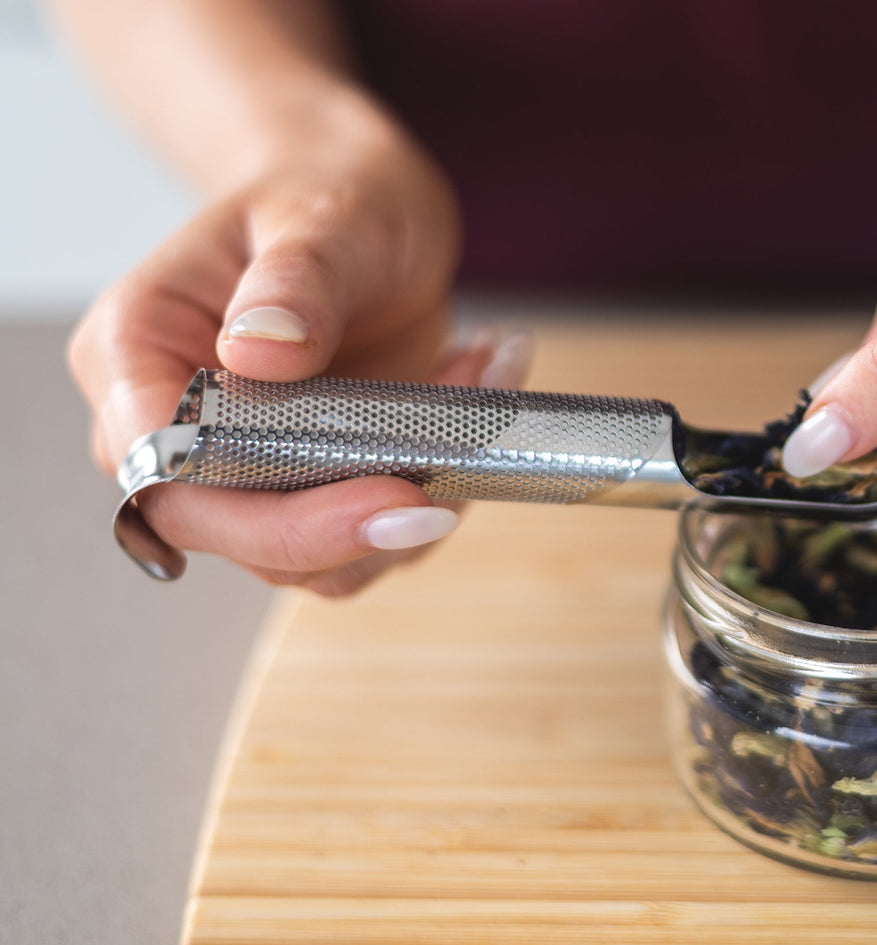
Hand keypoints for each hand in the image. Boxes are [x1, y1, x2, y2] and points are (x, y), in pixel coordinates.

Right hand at [69, 130, 532, 593]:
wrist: (362, 208)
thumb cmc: (324, 197)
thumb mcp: (323, 216)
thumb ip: (297, 280)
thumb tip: (261, 351)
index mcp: (135, 353)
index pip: (165, 470)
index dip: (266, 512)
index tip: (379, 493)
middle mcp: (175, 427)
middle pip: (236, 536)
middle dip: (352, 530)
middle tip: (449, 495)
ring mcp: (245, 466)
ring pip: (312, 556)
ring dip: (416, 504)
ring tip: (483, 384)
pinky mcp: (313, 485)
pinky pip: (370, 532)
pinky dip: (441, 488)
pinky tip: (481, 389)